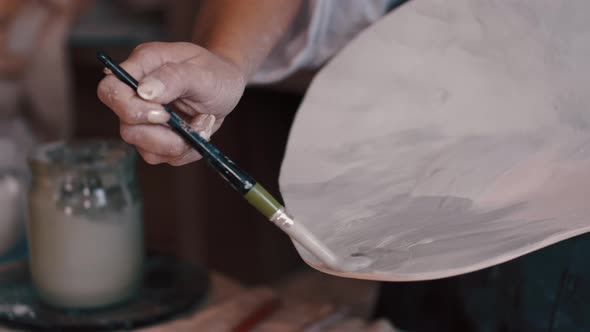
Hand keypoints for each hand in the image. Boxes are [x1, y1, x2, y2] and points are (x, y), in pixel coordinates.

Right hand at [97, 42, 245, 164]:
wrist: (226, 86)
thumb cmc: (215, 72)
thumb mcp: (203, 72)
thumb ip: (174, 77)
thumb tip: (144, 91)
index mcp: (142, 67)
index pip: (110, 90)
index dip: (130, 108)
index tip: (164, 114)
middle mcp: (137, 94)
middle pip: (127, 127)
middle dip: (164, 135)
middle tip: (198, 122)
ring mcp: (144, 120)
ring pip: (144, 148)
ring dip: (180, 144)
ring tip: (204, 123)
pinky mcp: (156, 139)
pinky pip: (162, 157)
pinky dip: (186, 151)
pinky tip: (200, 132)